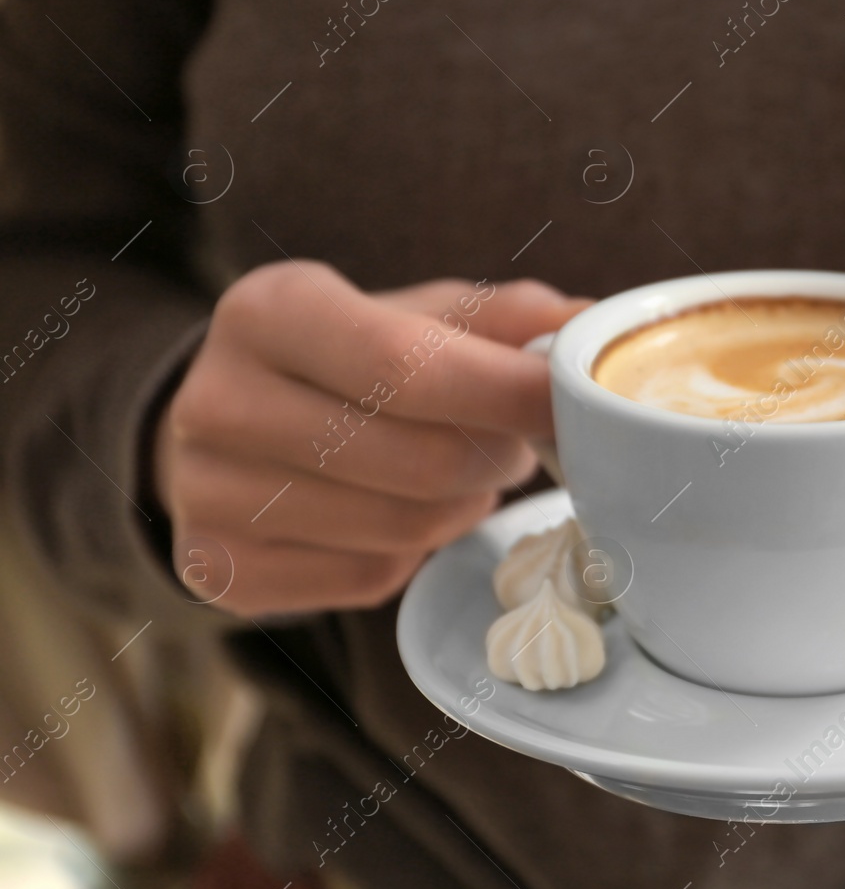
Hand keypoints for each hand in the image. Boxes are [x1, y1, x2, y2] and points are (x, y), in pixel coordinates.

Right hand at [153, 261, 586, 616]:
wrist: (233, 425)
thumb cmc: (349, 359)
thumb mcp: (415, 314)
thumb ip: (504, 317)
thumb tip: (592, 320)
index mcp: (268, 311)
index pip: (407, 367)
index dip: (507, 393)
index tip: (574, 403)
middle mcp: (215, 401)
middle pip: (418, 461)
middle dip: (497, 456)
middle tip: (518, 443)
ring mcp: (207, 494)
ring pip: (404, 528)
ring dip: (462, 504)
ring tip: (460, 472)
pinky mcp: (217, 570)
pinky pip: (369, 577)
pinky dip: (411, 552)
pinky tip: (403, 512)